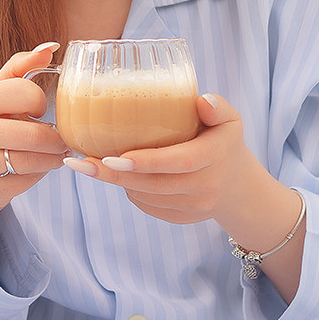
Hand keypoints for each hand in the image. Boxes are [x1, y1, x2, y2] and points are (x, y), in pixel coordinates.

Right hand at [0, 43, 67, 225]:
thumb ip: (22, 67)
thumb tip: (51, 47)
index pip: (27, 94)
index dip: (41, 104)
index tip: (38, 111)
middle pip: (34, 134)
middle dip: (56, 139)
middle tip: (62, 140)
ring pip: (32, 161)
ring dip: (52, 159)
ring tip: (55, 154)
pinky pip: (24, 182)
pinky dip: (36, 177)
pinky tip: (34, 170)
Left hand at [65, 92, 260, 225]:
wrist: (239, 187)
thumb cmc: (225, 142)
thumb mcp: (230, 120)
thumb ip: (217, 108)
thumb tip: (201, 100)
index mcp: (213, 158)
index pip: (178, 162)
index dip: (144, 162)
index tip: (110, 157)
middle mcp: (204, 188)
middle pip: (152, 185)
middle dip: (113, 175)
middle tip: (79, 163)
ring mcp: (193, 208)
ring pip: (145, 197)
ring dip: (117, 182)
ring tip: (91, 164)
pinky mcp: (182, 219)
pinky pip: (147, 206)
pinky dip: (130, 191)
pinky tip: (119, 176)